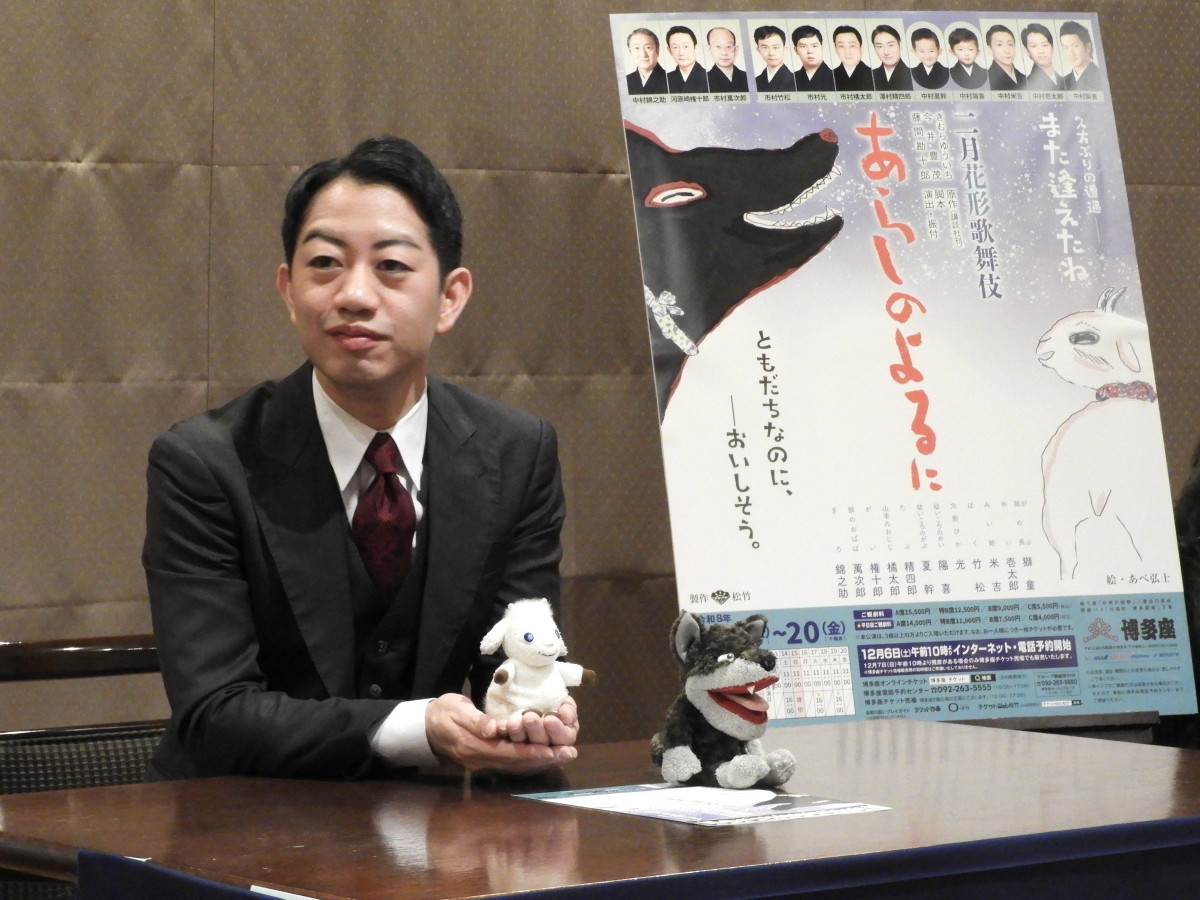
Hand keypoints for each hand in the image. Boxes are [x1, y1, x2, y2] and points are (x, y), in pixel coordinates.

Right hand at [424, 694, 577, 773]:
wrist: (426, 726)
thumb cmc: (443, 712)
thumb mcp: (456, 710)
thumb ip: (476, 720)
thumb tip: (494, 729)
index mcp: (474, 747)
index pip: (510, 753)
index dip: (533, 752)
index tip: (554, 750)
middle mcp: (482, 760)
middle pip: (518, 763)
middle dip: (545, 758)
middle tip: (569, 754)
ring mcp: (484, 763)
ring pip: (517, 765)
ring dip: (542, 761)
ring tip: (564, 755)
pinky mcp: (486, 760)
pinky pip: (512, 763)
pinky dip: (531, 760)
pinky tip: (546, 756)